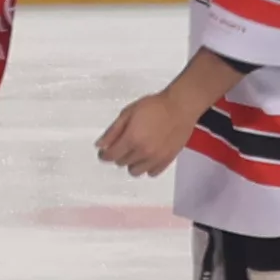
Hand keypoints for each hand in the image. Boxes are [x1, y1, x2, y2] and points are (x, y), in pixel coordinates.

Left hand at [96, 68, 221, 178]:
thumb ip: (113, 131)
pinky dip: (146, 168)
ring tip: (135, 152)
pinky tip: (147, 157)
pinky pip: (152, 173)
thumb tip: (99, 145)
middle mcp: (143, 152)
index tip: (103, 153)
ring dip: (131, 164)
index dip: (104, 155)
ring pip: (136, 171)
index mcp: (131, 139)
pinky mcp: (167, 160)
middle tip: (122, 146)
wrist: (180, 107)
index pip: (111, 156)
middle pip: (122, 163)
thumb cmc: (154, 106)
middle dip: (118, 156)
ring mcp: (156, 158)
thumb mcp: (128, 112)